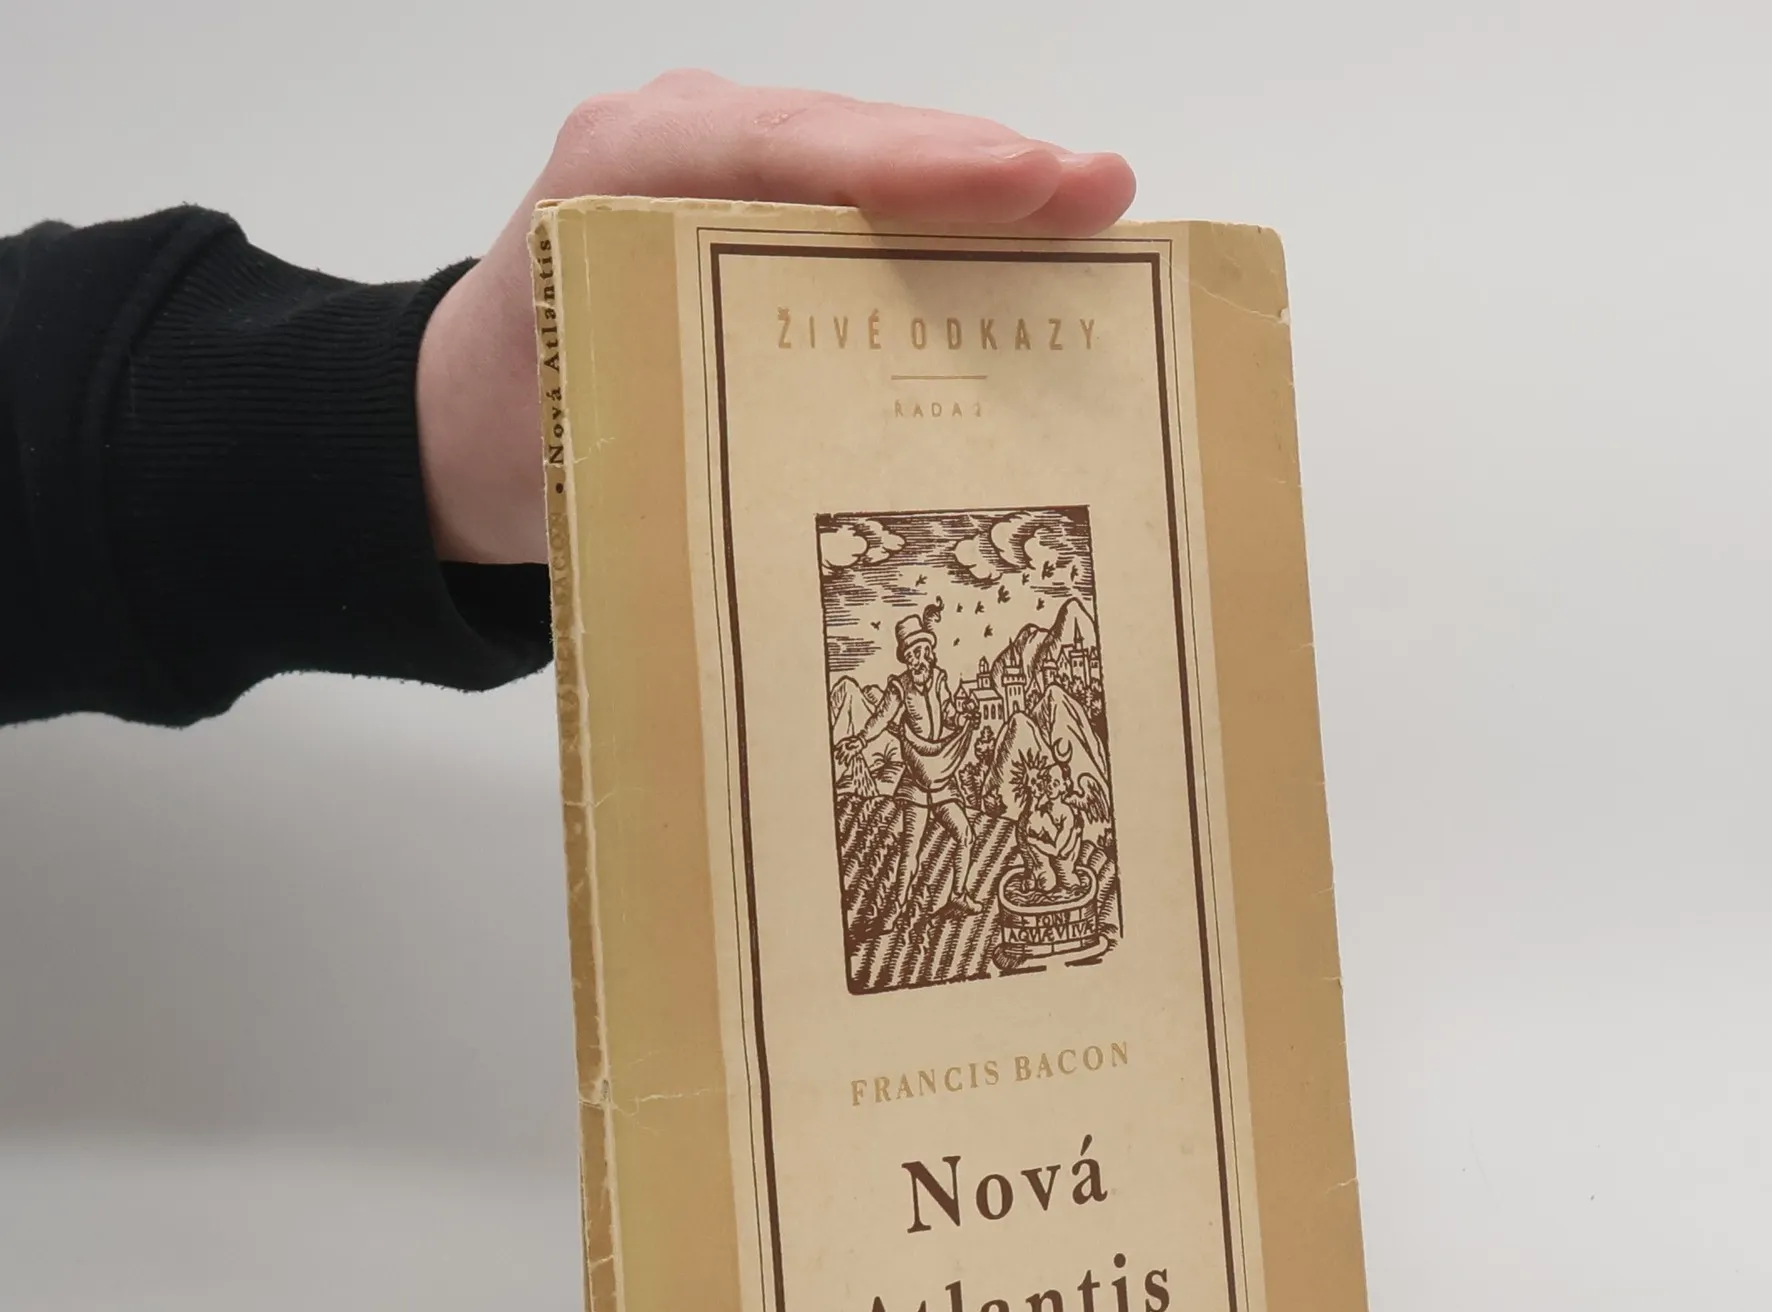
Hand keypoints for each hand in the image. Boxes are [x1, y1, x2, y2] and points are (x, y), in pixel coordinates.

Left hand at [416, 71, 1135, 564]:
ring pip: (866, 152)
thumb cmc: (525, 435)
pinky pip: (856, 187)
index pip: (779, 151)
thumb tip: (844, 506)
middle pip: (848, 136)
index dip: (909, 168)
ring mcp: (712, 158)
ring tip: (1091, 211)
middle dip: (979, 164)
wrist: (463, 418)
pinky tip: (1027, 245)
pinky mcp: (748, 193)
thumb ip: (696, 435)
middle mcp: (670, 143)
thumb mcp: (593, 449)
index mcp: (616, 181)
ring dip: (981, 186)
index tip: (1021, 185)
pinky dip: (943, 215)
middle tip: (1100, 194)